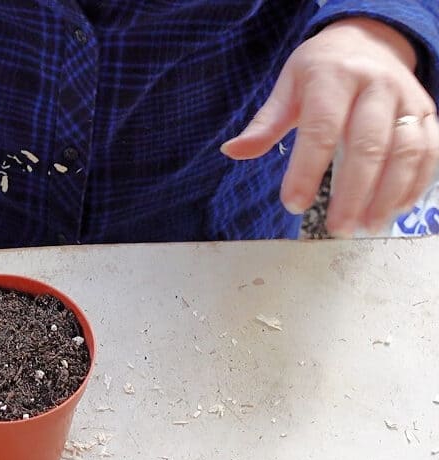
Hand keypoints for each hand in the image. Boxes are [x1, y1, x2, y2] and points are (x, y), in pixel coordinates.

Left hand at [221, 17, 438, 236]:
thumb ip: (264, 124)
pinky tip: (394, 210)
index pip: (320, 128)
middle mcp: (376, 86)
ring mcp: (407, 99)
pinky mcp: (427, 113)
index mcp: (334, 77)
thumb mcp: (287, 88)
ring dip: (387, 195)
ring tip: (367, 226)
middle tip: (337, 228)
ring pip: (405, 151)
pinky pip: (430, 152)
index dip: (306, 170)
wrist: (367, 41)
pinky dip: (415, 184)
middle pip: (368, 145)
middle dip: (352, 192)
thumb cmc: (320, 71)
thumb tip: (232, 151)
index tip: (292, 205)